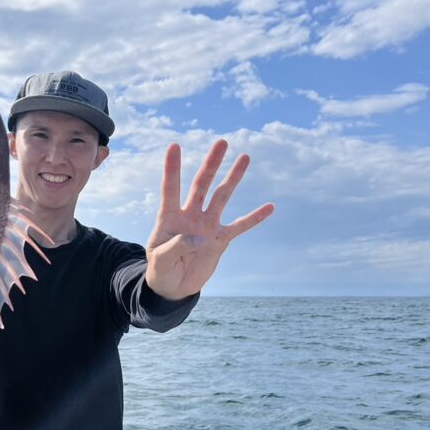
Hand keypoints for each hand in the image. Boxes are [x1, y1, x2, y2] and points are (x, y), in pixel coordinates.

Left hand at [145, 140, 273, 299]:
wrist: (173, 287)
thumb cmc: (161, 270)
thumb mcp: (160, 260)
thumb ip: (176, 246)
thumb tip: (199, 237)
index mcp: (169, 218)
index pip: (171, 189)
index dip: (172, 169)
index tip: (174, 146)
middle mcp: (190, 216)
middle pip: (202, 185)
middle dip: (211, 164)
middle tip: (222, 143)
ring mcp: (207, 226)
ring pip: (222, 197)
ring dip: (233, 178)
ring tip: (244, 157)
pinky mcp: (220, 240)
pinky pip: (240, 226)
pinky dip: (254, 218)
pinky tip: (269, 207)